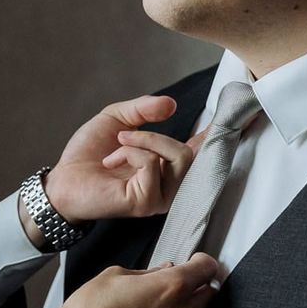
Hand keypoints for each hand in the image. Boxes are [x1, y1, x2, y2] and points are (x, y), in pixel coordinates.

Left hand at [33, 96, 204, 235]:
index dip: (220, 133)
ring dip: (143, 141)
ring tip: (118, 145)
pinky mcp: (147, 203)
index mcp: (167, 164)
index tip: (243, 116)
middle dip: (157, 136)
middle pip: (190, 153)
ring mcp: (161, 197)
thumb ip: (144, 109)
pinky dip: (130, 153)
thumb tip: (171, 104)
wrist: (63, 178)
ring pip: (177, 157)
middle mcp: (169, 184)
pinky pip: (152, 165)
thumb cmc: (89, 154)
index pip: (202, 151)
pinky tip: (112, 161)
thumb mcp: (117, 119)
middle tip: (126, 133)